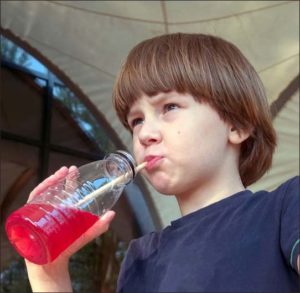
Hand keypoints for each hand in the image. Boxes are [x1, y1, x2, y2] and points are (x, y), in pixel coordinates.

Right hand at [25, 167, 115, 291]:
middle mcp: (51, 208)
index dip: (69, 179)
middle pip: (53, 189)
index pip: (66, 190)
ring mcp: (40, 212)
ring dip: (48, 183)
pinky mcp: (31, 220)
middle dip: (59, 177)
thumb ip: (98, 226)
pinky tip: (42, 190)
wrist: (53, 265)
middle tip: (66, 170)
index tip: (73, 170)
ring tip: (57, 176)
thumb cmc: (68, 247)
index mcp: (63, 208)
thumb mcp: (85, 234)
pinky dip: (36, 196)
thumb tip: (112, 213)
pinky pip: (31, 204)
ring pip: (41, 194)